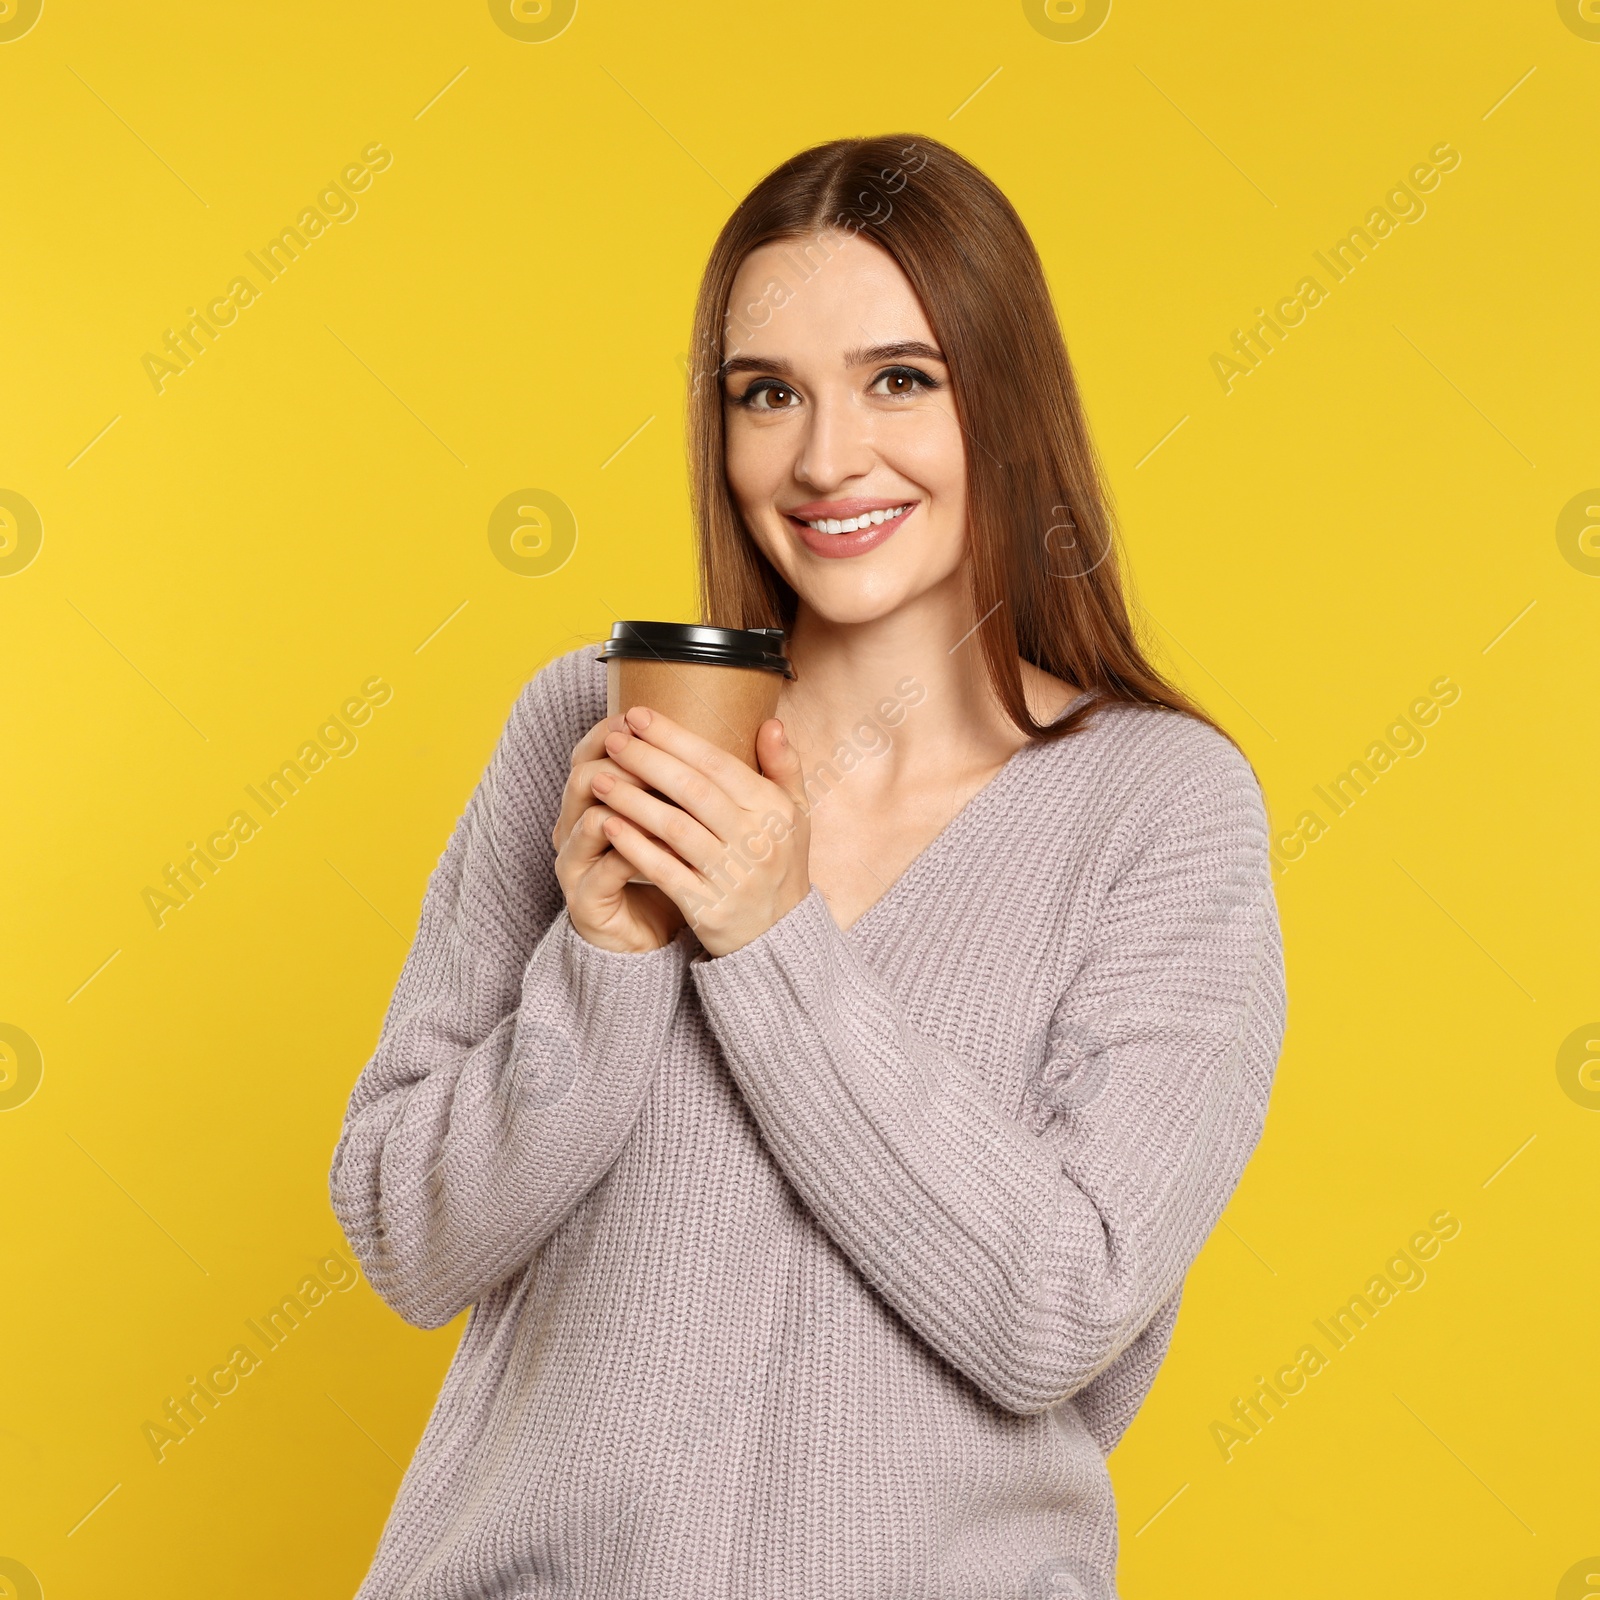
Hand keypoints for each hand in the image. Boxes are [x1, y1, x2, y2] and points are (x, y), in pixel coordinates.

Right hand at [553, 714, 684, 952]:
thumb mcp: (683, 823)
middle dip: (629, 762)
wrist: (649, 936)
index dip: (618, 731)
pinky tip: (670, 847)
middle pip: (585, 776)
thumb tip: (733, 734)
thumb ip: (692, 781)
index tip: (651, 718)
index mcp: (594, 800)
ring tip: (671, 798)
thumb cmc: (669, 872)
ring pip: (592, 818)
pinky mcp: (585, 899)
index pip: (592, 750)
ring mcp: (576, 862)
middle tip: (667, 753)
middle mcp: (575, 826)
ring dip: (633, 805)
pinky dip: (637, 853)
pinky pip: (605, 868)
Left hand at [593, 706, 810, 956]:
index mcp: (775, 810)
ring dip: (632, 800)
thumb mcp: (795, 815)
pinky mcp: (708, 908)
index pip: (718, 763)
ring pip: (674, 829)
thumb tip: (770, 723)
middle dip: (648, 760)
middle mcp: (757, 840)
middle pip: (693, 790)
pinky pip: (665, 871)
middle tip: (614, 740)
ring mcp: (733, 875)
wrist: (779, 936)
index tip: (639, 716)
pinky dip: (635, 847)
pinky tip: (608, 825)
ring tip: (600, 778)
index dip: (675, 737)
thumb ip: (784, 767)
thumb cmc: (779, 864)